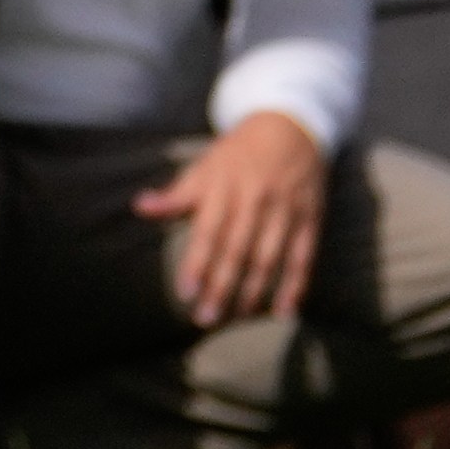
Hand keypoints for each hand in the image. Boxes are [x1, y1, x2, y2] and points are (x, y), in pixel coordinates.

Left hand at [143, 109, 328, 328]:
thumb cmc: (236, 154)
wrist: (289, 129)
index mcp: (223, 189)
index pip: (208, 233)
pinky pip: (303, 259)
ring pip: (269, 260)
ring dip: (254, 292)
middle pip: (237, 252)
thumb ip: (176, 194)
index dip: (197, 264)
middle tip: (206, 318)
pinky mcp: (310, 221)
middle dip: (221, 287)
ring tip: (238, 318)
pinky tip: (283, 311)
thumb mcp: (203, 167)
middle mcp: (255, 202)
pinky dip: (295, 286)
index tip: (185, 292)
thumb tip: (139, 207)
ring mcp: (285, 213)